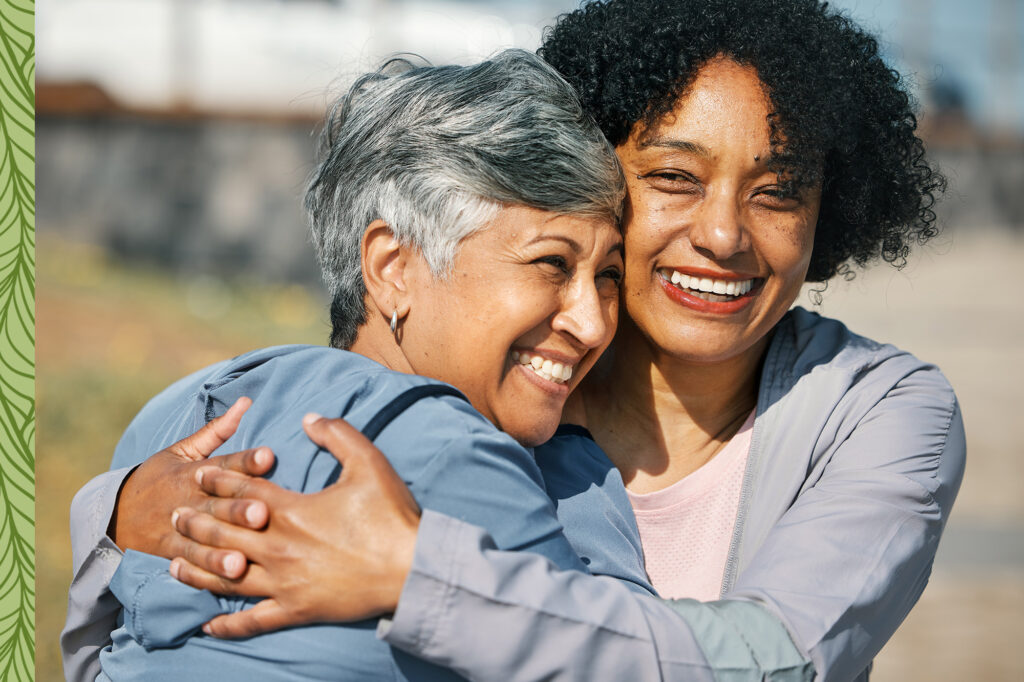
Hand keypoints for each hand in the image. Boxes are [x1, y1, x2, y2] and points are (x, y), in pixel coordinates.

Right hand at [111, 397, 274, 577]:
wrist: (114, 516)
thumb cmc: (159, 479)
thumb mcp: (182, 451)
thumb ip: (217, 430)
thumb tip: (246, 401)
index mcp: (193, 471)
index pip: (223, 464)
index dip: (246, 460)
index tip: (269, 456)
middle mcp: (187, 500)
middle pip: (217, 504)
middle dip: (238, 510)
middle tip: (262, 514)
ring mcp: (177, 529)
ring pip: (202, 539)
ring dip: (221, 550)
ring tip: (241, 561)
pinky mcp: (170, 552)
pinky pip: (189, 564)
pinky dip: (204, 572)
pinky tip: (224, 580)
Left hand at [169, 414, 420, 638]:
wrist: (411, 568)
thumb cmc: (391, 515)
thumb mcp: (369, 463)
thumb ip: (337, 435)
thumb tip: (308, 418)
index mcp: (291, 510)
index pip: (242, 492)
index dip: (218, 480)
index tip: (198, 475)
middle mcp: (278, 547)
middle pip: (223, 533)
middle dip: (195, 523)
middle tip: (174, 517)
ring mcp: (283, 582)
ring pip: (226, 576)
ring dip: (196, 569)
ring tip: (174, 562)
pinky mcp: (295, 610)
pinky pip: (252, 620)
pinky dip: (227, 624)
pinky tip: (209, 625)